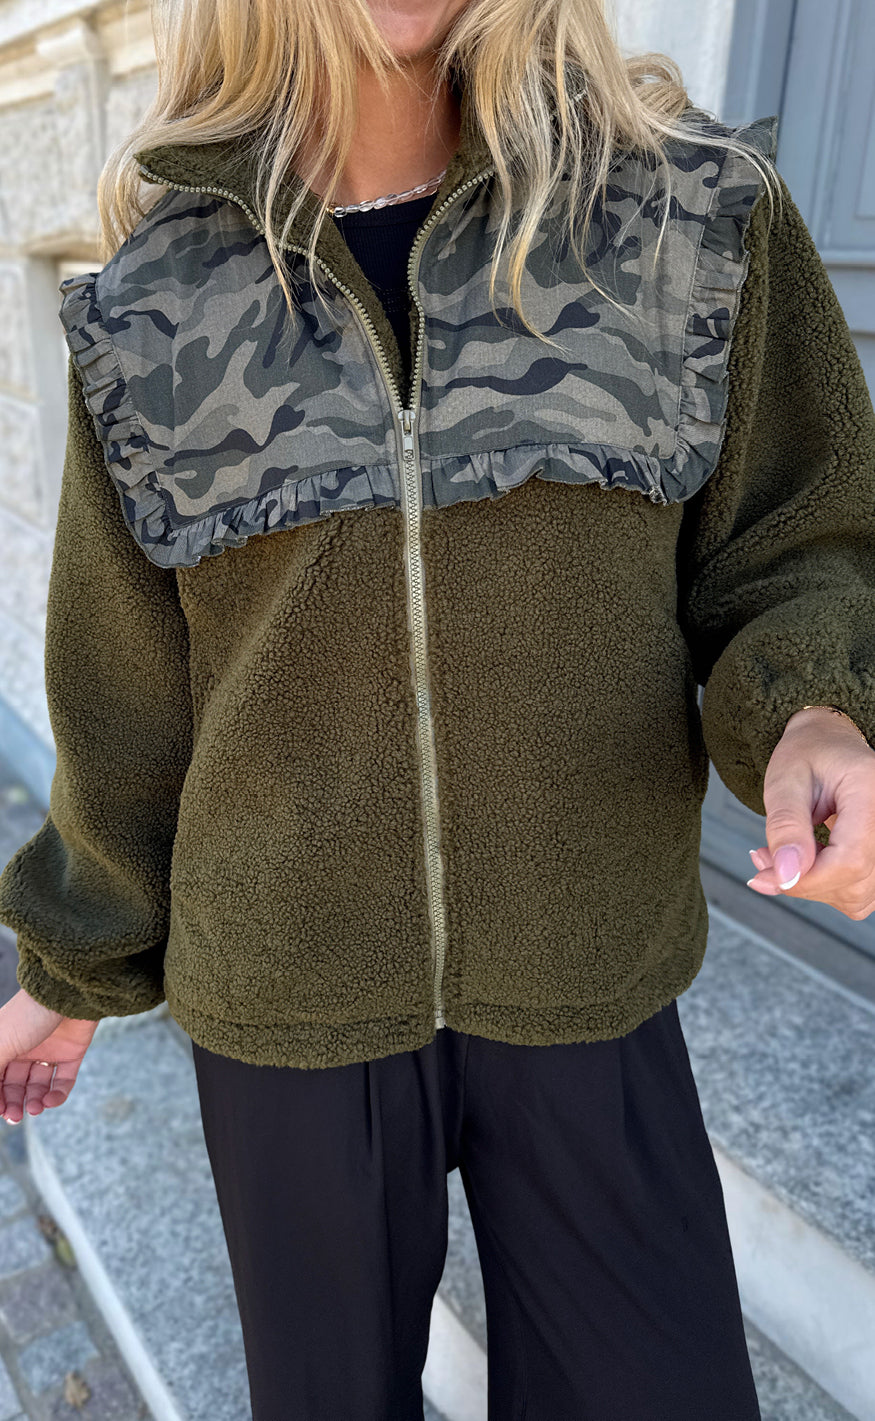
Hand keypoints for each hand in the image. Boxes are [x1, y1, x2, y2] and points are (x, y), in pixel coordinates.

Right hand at [0, 990, 98, 1123]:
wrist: (67, 993)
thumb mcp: (0, 1044)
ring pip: (39, 1085)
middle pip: (16, 1085)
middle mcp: (25, 1048)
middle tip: (15, 1117)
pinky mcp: (72, 1052)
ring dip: (35, 1101)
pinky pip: (64, 1080)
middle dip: (14, 1103)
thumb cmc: (27, 1015)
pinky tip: (50, 1101)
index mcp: (4, 1044)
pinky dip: (58, 1095)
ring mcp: (50, 1050)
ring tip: (35, 1110)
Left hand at [746, 707, 874, 918]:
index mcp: (870, 792)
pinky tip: (801, 862)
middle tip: (762, 856)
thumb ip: (785, 826)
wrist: (826, 742)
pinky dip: (824, 887)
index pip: (851, 860)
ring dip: (810, 886)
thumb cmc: (807, 753)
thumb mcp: (785, 779)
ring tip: (779, 855)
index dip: (807, 878)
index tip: (766, 870)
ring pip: (857, 896)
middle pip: (855, 882)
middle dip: (800, 881)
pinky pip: (857, 894)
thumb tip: (786, 876)